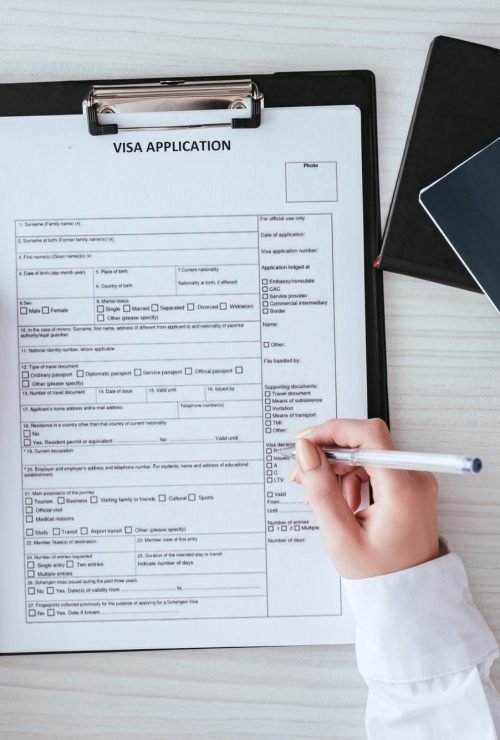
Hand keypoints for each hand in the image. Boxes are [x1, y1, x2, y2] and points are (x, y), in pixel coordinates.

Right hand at [291, 419, 439, 578]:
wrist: (410, 596)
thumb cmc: (381, 574)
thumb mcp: (341, 536)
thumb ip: (321, 490)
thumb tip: (306, 451)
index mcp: (403, 488)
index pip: (369, 435)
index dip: (334, 431)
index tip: (307, 442)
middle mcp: (415, 477)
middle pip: (366, 442)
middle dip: (331, 455)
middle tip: (305, 475)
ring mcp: (414, 480)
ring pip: (367, 454)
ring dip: (340, 470)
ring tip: (327, 500)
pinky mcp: (409, 485)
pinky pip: (375, 467)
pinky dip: (353, 478)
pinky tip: (344, 502)